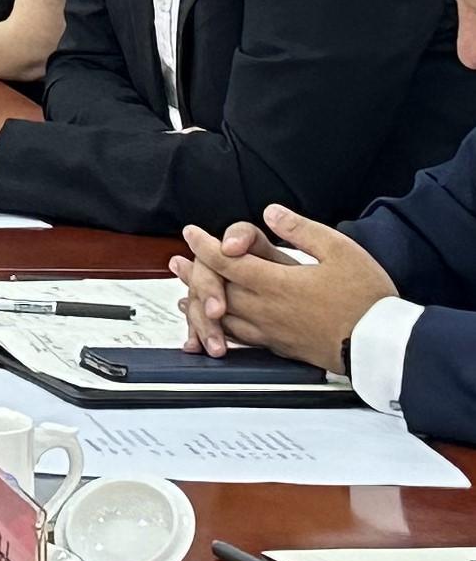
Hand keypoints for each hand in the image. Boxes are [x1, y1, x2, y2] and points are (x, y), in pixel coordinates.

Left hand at [175, 208, 394, 371]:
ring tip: (185, 296)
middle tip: (177, 262)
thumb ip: (301, 230)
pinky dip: (220, 330)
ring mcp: (271, 332)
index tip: (190, 233)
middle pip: (216, 290)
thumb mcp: (340, 251)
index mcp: (275, 283)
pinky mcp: (280, 348)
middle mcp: (265, 310)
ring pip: (222, 319)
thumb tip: (271, 212)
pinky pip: (240, 339)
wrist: (383, 345)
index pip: (225, 261)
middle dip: (194, 273)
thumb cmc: (367, 299)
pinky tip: (217, 329)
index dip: (203, 245)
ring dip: (200, 304)